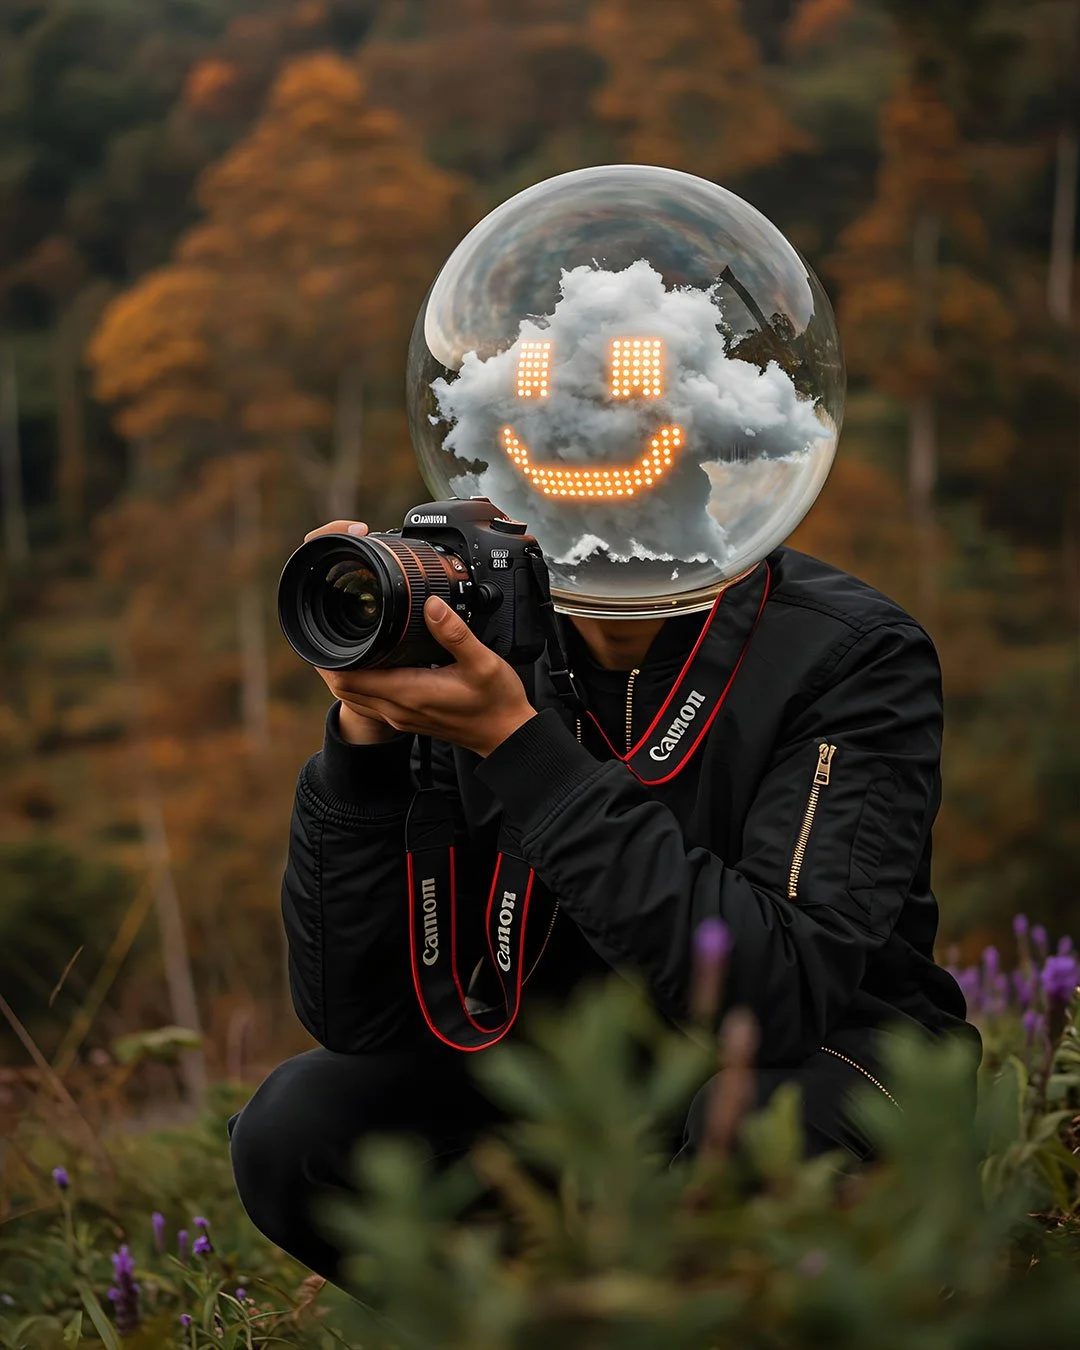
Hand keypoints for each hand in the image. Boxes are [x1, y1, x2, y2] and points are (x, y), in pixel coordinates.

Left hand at [306, 519, 537, 756]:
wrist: (506, 734)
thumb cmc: (496, 702)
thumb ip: (454, 633)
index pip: (348, 679)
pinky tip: (369, 666)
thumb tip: (432, 605)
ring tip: (342, 646)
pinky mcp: (408, 719)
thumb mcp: (482, 662)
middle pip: (342, 689)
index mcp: (408, 692)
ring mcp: (401, 717)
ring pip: (353, 698)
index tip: (326, 631)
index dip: (329, 658)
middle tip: (327, 632)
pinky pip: (370, 703)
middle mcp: (398, 708)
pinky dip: (360, 685)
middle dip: (329, 663)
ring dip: (343, 675)